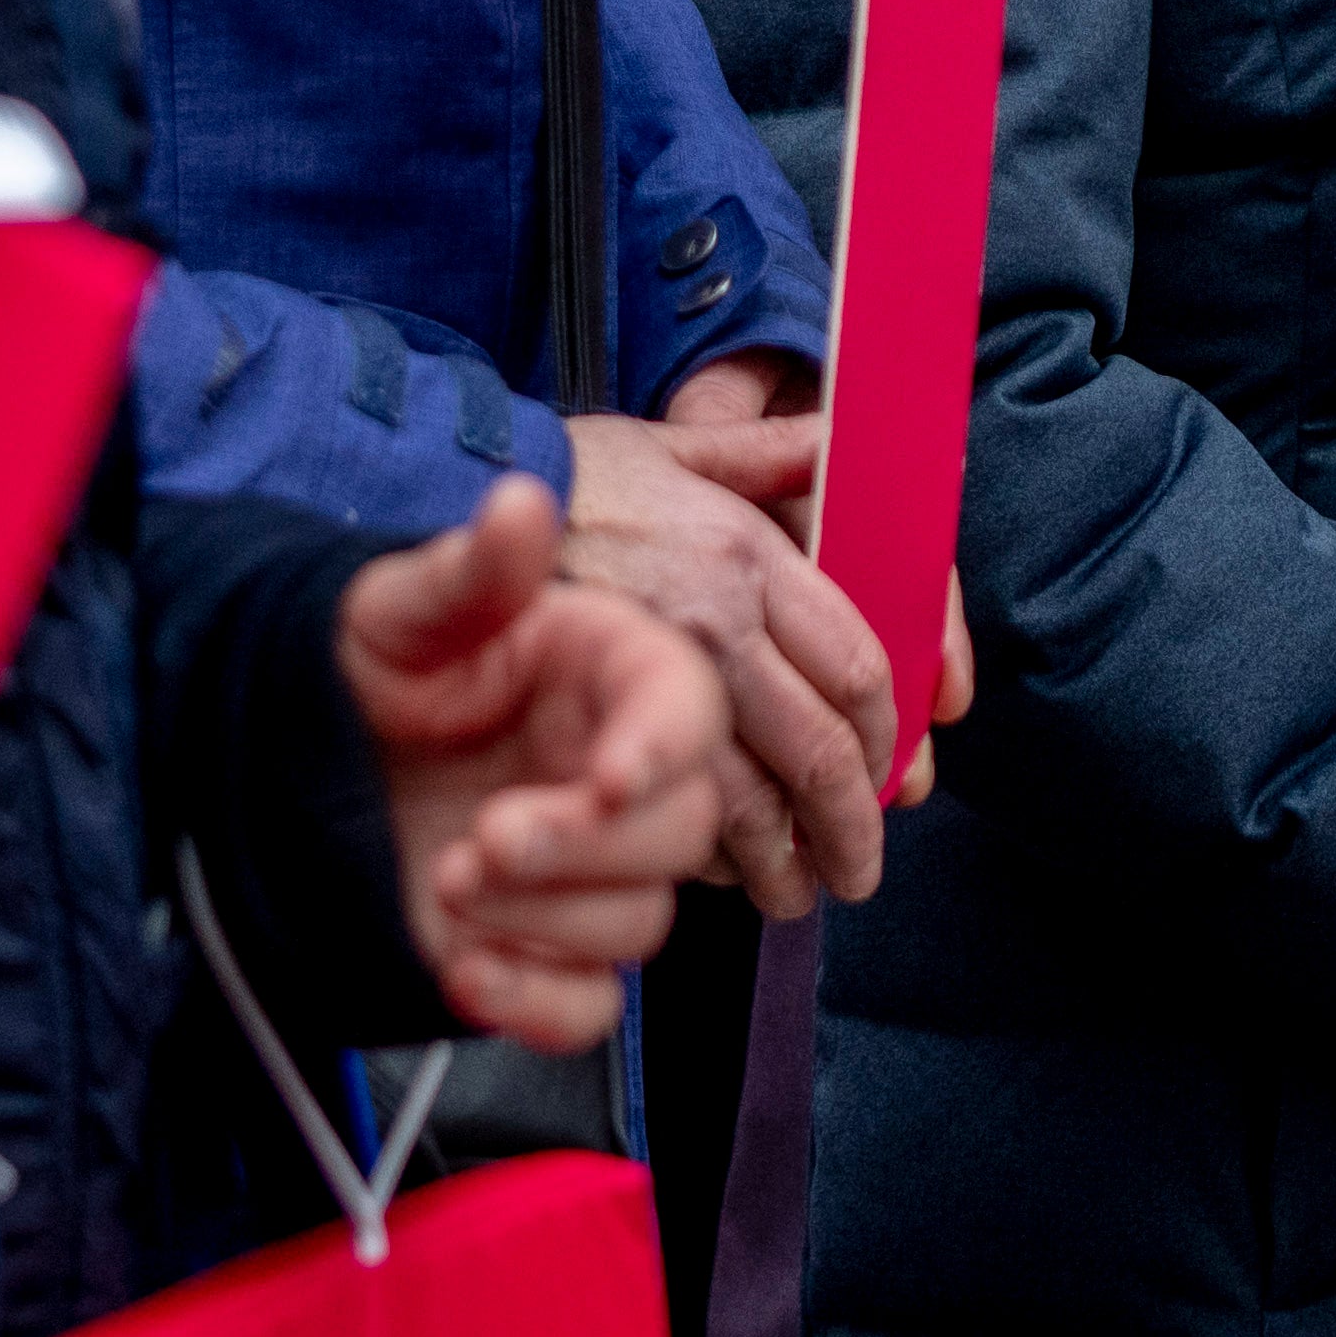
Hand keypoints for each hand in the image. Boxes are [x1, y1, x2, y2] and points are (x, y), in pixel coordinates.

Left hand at [341, 481, 730, 1047]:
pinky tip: (463, 965)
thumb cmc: (369, 670)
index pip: (685, 708)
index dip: (664, 746)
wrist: (309, 760)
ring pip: (638, 922)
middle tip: (485, 837)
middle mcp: (617, 772)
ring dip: (545, 919)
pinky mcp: (550, 950)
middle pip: (680, 830)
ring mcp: (591, 870)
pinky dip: (534, 1003)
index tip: (607, 775)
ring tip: (447, 878)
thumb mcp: (402, 607)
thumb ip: (469, 570)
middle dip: (585, 848)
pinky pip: (587, 1005)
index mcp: (611, 673)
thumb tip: (520, 502)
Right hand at [561, 399, 907, 916]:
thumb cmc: (568, 478)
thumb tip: (848, 449)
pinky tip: (712, 872)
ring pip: (750, 802)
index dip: (890, 736)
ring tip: (795, 891)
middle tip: (858, 868)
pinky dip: (703, 860)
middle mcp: (715, 622)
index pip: (858, 667)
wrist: (438, 497)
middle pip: (818, 750)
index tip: (897, 775)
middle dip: (851, 826)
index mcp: (749, 556)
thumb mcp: (677, 445)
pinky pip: (667, 817)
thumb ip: (772, 454)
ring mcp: (651, 683)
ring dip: (783, 863)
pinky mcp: (588, 732)